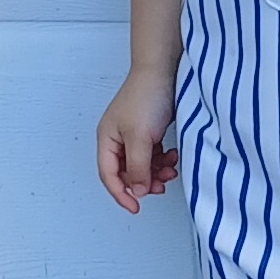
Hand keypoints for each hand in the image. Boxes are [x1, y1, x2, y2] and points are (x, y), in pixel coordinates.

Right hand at [96, 70, 178, 213]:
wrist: (164, 70)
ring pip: (142, 166)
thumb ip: (137, 167)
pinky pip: (153, 155)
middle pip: (126, 173)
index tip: (136, 208)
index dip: (121, 194)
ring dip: (156, 172)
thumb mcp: (140, 137)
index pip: (109, 176)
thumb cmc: (147, 96)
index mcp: (107, 140)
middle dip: (143, 182)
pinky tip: (172, 156)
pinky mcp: (149, 131)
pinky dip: (163, 160)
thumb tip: (137, 191)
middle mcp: (117, 139)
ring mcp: (133, 135)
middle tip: (160, 186)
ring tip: (170, 169)